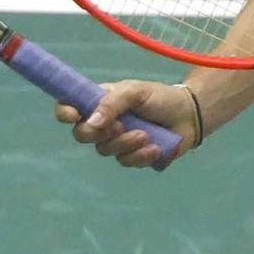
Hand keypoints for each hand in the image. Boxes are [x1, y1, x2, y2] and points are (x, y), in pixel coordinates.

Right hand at [55, 80, 198, 169]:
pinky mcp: (132, 157)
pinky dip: (140, 155)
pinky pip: (125, 162)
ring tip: (146, 134)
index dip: (64, 112)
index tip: (73, 115)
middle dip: (100, 133)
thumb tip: (90, 122)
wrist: (189, 116)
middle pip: (82, 135)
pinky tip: (155, 147)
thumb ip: (112, 103)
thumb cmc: (161, 98)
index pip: (69, 107)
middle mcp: (103, 122)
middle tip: (121, 126)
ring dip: (126, 143)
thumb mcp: (135, 91)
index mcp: (100, 102)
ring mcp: (116, 141)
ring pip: (105, 150)